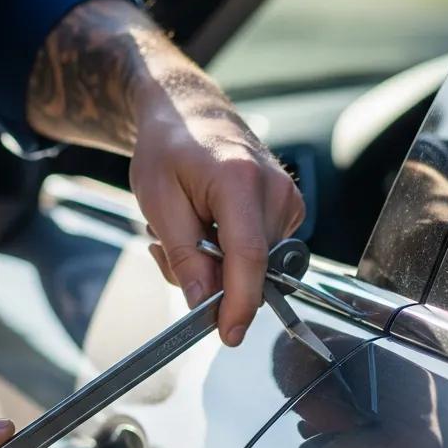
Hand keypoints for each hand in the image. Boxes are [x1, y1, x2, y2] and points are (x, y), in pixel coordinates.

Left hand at [25, 0, 302, 343]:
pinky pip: (261, 253)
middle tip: (167, 250)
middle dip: (210, 278)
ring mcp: (288, 198)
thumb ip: (183, 256)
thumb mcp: (158, 203)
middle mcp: (275, 189)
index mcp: (240, 181)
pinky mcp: (290, 208)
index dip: (239, 303)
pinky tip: (208, 227)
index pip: (249, 258)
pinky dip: (229, 253)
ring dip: (216, 265)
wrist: (188, 113)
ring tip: (187, 229)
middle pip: (251, 267)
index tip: (228, 335)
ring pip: (255, 266)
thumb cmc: (167, 149)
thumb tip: (204, 305)